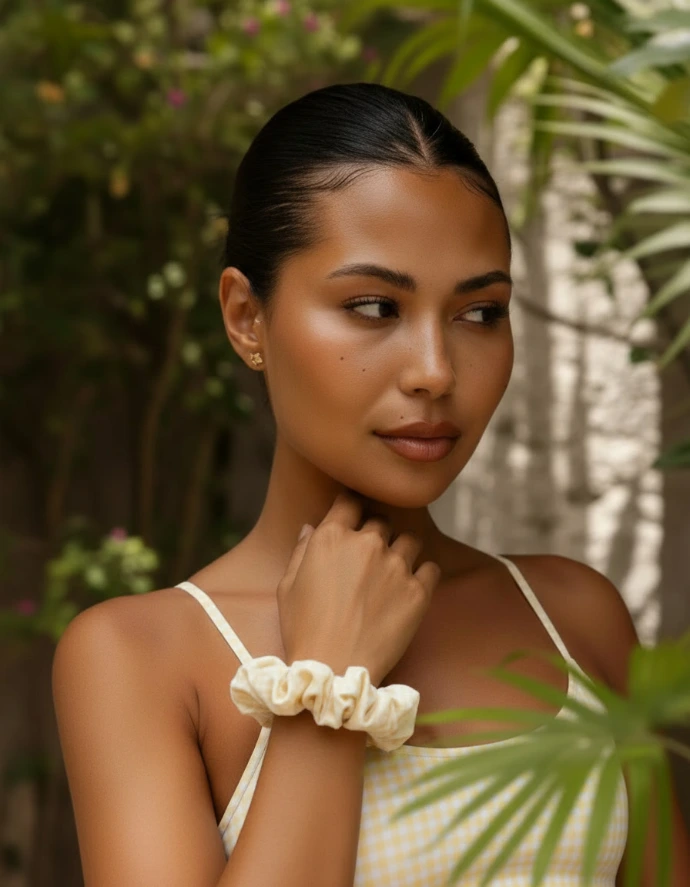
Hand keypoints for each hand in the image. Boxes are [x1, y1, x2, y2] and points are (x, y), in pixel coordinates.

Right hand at [277, 491, 440, 686]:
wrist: (333, 671)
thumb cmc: (303, 630)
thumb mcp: (287, 587)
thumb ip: (302, 550)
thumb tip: (311, 528)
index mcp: (333, 537)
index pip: (349, 502)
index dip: (351, 507)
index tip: (353, 517)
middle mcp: (368, 544)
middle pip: (381, 521)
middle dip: (376, 533)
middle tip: (370, 556)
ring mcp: (396, 566)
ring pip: (409, 540)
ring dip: (402, 551)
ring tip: (392, 573)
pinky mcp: (419, 591)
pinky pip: (431, 568)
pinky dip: (423, 574)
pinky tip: (410, 588)